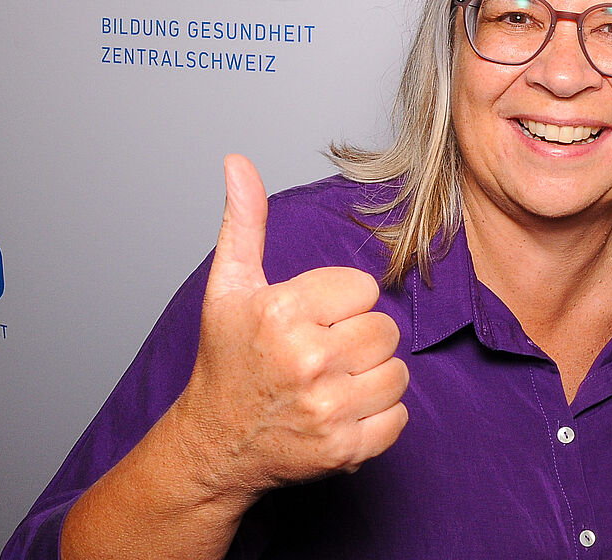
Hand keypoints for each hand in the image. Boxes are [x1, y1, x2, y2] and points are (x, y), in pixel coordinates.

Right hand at [173, 155, 409, 499]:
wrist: (213, 445)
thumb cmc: (227, 360)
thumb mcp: (229, 286)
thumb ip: (244, 221)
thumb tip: (238, 161)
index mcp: (283, 313)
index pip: (366, 290)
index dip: (342, 304)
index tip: (311, 321)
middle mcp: (307, 360)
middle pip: (386, 331)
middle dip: (359, 340)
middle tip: (321, 354)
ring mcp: (326, 409)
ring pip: (397, 373)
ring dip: (372, 379)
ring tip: (332, 383)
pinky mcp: (343, 450)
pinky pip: (399, 417)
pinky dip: (378, 417)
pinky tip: (341, 412)